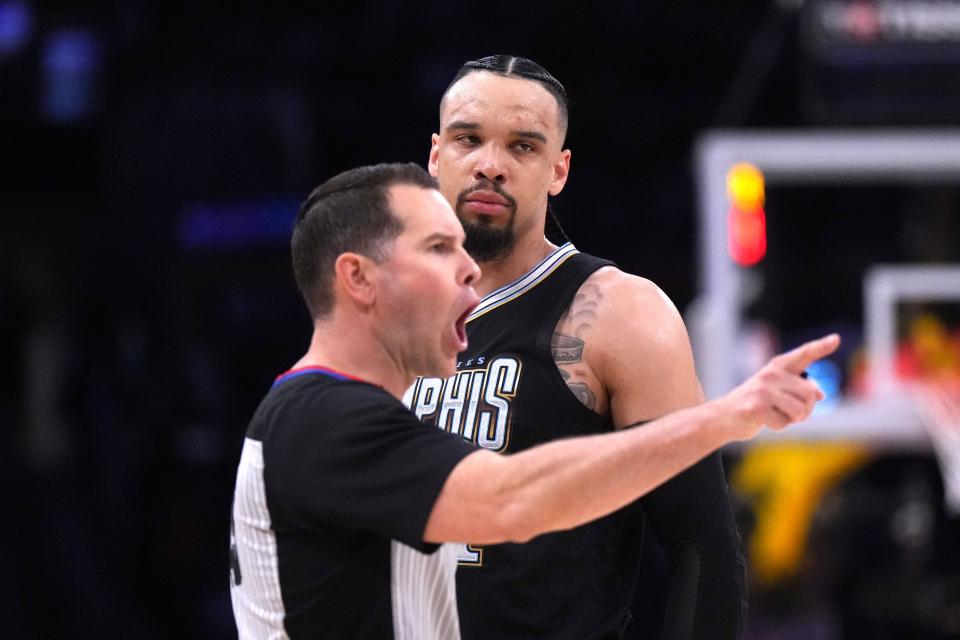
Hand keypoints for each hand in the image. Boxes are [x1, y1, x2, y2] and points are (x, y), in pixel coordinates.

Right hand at [717, 333, 840, 440]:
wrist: (722, 416)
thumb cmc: (753, 404)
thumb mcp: (777, 392)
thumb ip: (799, 389)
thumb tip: (821, 394)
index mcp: (777, 367)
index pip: (803, 354)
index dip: (820, 347)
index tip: (835, 339)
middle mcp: (770, 374)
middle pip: (810, 393)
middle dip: (806, 409)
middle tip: (790, 413)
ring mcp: (763, 390)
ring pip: (799, 410)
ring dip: (793, 420)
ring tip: (777, 415)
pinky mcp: (757, 407)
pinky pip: (784, 423)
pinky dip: (778, 427)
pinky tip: (763, 421)